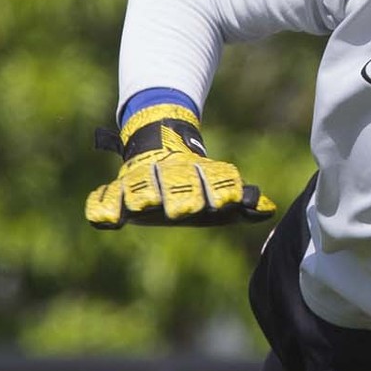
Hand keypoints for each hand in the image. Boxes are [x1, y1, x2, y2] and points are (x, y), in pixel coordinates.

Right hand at [85, 104, 276, 228]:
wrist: (159, 149)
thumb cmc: (196, 186)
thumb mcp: (219, 196)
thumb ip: (243, 205)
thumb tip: (268, 208)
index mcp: (198, 174)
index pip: (212, 178)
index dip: (218, 189)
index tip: (226, 203)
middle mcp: (170, 174)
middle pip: (175, 182)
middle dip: (180, 194)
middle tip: (184, 210)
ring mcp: (142, 181)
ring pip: (141, 184)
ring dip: (142, 193)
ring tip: (142, 204)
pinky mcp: (118, 191)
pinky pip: (105, 198)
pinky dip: (102, 206)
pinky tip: (105, 221)